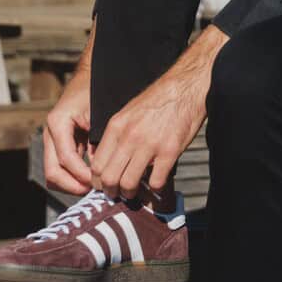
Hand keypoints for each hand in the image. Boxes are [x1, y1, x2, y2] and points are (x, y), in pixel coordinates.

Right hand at [43, 25, 94, 195]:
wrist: (91, 76)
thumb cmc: (97, 91)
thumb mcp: (100, 114)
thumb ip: (98, 140)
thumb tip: (103, 169)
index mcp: (58, 123)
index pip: (66, 159)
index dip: (82, 175)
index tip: (99, 182)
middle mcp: (50, 133)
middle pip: (52, 172)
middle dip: (73, 186)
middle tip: (94, 191)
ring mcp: (52, 140)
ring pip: (54, 173)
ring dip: (71, 184)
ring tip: (94, 187)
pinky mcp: (59, 144)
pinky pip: (61, 167)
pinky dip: (73, 176)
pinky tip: (92, 179)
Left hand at [90, 24, 228, 200]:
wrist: (185, 88)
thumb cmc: (158, 100)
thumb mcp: (129, 112)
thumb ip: (118, 135)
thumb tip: (110, 160)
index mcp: (116, 126)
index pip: (97, 164)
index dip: (98, 180)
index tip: (104, 185)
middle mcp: (130, 137)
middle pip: (109, 178)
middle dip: (111, 191)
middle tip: (117, 193)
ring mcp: (150, 145)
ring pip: (128, 184)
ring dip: (130, 193)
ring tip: (134, 192)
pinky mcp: (169, 151)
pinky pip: (156, 181)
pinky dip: (155, 188)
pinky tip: (156, 182)